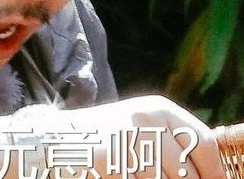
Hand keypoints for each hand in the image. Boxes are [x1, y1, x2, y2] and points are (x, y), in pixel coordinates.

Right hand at [61, 95, 225, 177]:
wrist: (65, 135)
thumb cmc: (112, 135)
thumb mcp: (145, 125)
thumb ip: (175, 141)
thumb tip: (210, 173)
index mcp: (160, 108)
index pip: (203, 143)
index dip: (214, 171)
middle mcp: (147, 119)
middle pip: (188, 171)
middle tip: (159, 176)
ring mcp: (128, 137)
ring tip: (136, 172)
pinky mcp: (113, 159)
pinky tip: (124, 175)